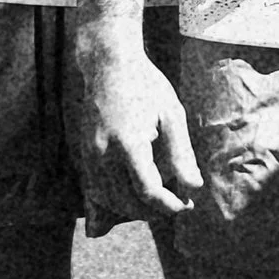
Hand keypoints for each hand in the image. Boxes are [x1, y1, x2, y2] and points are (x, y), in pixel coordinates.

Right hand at [76, 35, 203, 231]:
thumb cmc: (146, 86)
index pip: (148, 191)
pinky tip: (131, 202)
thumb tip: (194, 187)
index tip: (187, 204)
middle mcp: (103, 153)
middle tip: (179, 202)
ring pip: (108, 202)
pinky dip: (113, 204)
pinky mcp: (84, 156)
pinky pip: (94, 192)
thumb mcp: (172, 114)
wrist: (108, 66)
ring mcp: (89, 156)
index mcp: (128, 142)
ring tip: (159, 201)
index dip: (169, 205)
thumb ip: (181, 154)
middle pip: (127, 202)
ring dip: (134, 210)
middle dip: (154, 211)